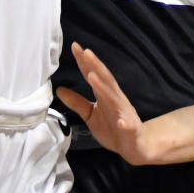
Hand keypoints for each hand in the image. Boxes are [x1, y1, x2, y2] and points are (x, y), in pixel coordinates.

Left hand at [56, 42, 157, 164]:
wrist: (134, 146)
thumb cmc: (112, 128)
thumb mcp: (90, 115)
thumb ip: (77, 102)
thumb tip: (59, 89)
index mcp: (104, 95)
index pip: (93, 75)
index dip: (84, 62)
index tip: (75, 46)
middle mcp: (115, 99)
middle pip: (105, 80)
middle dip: (96, 65)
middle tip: (86, 52)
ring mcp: (124, 113)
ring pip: (115, 98)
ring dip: (104, 87)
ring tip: (93, 76)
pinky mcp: (131, 129)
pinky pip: (128, 126)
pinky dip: (125, 123)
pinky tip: (121, 122)